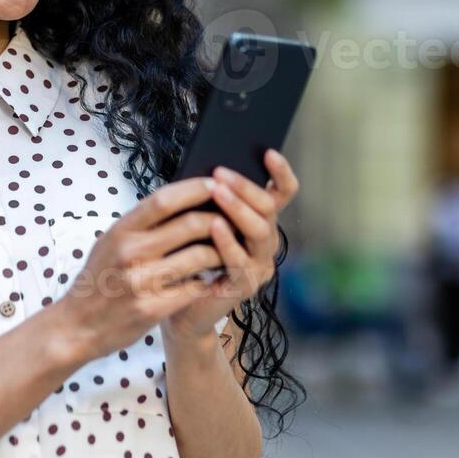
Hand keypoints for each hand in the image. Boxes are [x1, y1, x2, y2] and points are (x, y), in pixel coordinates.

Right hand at [55, 176, 230, 364]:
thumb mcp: (110, 242)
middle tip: (232, 220)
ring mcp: (141, 281)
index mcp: (121, 230)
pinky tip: (212, 278)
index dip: (195, 189)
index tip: (216, 184)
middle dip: (218, 220)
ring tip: (226, 251)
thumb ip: (141, 223)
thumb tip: (181, 199)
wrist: (78, 325)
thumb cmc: (99, 279)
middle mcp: (130, 252)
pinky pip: (194, 288)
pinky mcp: (152, 308)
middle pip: (189, 225)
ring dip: (220, 252)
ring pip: (199, 257)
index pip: (164, 199)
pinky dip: (208, 281)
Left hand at [161, 148, 298, 344]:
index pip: (281, 194)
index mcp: (260, 221)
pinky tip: (215, 226)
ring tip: (217, 191)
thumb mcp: (199, 218)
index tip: (268, 152)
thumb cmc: (187, 254)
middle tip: (221, 172)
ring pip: (259, 232)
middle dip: (245, 187)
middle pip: (269, 208)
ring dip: (238, 209)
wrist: (177, 305)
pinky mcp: (245, 286)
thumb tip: (207, 165)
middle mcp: (266, 242)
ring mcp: (259, 265)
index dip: (280, 173)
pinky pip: (241, 261)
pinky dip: (228, 241)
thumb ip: (211, 199)